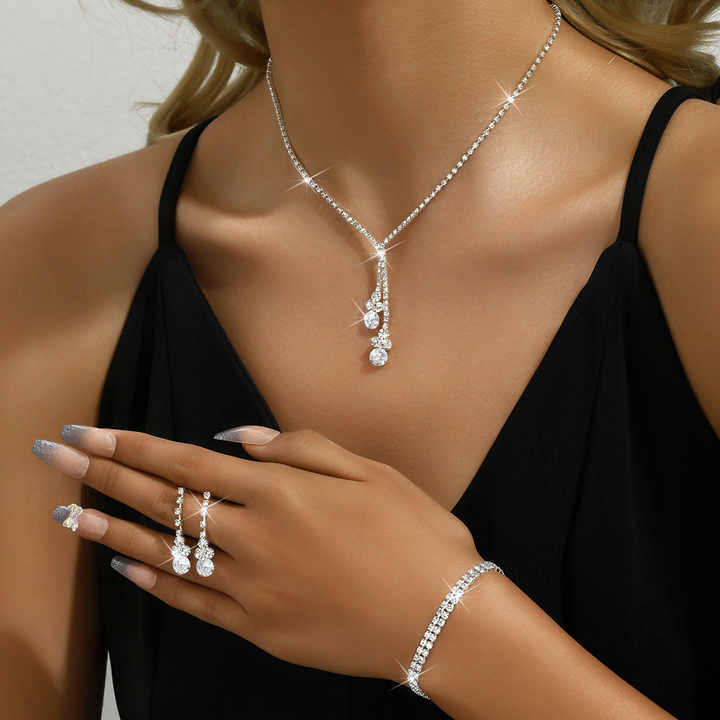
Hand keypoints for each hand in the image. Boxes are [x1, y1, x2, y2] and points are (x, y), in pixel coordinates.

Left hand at [33, 425, 483, 682]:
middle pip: (164, 503)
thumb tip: (240, 438)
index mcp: (282, 492)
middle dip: (105, 475)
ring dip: (111, 530)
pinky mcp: (258, 629)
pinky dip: (157, 586)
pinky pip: (194, 604)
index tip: (93, 433)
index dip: (136, 446)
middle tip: (58, 456)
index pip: (188, 464)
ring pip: (166, 555)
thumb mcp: (370, 472)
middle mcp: (254, 538)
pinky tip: (128, 570)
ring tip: (68, 514)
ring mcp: (251, 588)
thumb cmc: (415, 535)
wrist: (444, 619)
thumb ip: (300, 448)